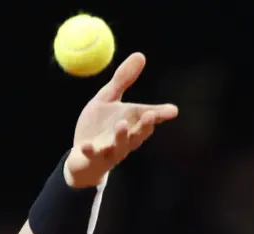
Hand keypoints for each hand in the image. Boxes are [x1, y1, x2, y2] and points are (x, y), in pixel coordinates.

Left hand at [64, 53, 178, 187]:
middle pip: (138, 134)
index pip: (149, 119)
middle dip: (145, 126)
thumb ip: (122, 80)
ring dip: (121, 136)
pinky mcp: (91, 158)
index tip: (172, 111)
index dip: (160, 115)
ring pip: (119, 146)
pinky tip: (86, 146)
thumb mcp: (108, 99)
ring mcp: (109, 150)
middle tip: (151, 115)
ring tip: (122, 125)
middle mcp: (124, 139)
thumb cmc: (98, 127)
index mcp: (131, 124)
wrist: (80, 155)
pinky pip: (91, 155)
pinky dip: (89, 151)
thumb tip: (140, 55)